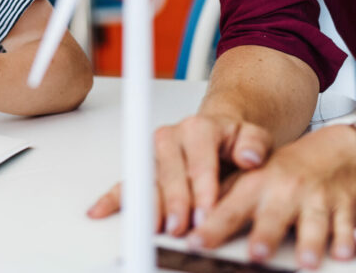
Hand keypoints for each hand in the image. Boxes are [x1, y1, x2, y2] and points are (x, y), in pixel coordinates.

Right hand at [88, 113, 272, 236]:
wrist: (220, 133)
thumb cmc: (235, 140)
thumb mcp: (255, 137)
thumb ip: (254, 144)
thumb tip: (249, 156)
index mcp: (198, 127)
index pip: (199, 160)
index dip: (202, 188)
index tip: (207, 212)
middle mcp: (171, 138)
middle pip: (170, 173)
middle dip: (175, 203)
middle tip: (181, 227)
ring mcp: (155, 154)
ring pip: (148, 180)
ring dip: (148, 205)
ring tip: (152, 228)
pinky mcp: (145, 169)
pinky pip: (126, 183)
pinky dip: (112, 198)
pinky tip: (100, 210)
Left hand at [188, 125, 355, 268]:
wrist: (332, 152)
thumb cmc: (285, 172)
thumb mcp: (250, 179)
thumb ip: (224, 200)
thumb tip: (188, 223)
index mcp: (256, 185)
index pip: (228, 209)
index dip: (212, 227)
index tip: (195, 242)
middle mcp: (285, 192)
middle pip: (273, 217)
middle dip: (265, 235)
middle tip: (256, 254)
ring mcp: (316, 201)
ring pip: (314, 224)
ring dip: (310, 243)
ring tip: (305, 262)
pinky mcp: (345, 209)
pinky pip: (347, 226)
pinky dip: (348, 240)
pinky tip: (343, 252)